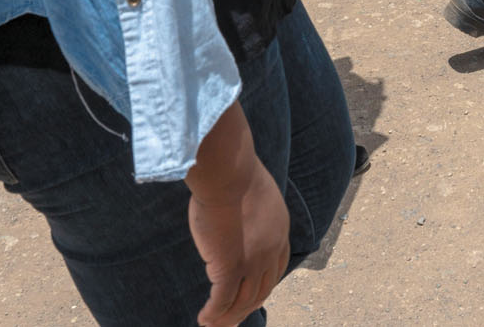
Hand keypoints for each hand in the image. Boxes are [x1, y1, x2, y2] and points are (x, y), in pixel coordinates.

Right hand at [186, 107, 289, 325]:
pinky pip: (222, 301)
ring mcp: (252, 261)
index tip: (250, 296)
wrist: (228, 173)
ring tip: (214, 325)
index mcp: (279, 230)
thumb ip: (251, 209)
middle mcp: (270, 250)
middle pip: (262, 290)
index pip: (276, 269)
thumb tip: (237, 208)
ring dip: (228, 317)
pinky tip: (204, 319)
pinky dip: (214, 314)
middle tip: (232, 321)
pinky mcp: (230, 267)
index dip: (264, 285)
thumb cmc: (233, 174)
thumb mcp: (253, 192)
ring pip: (242, 301)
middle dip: (246, 308)